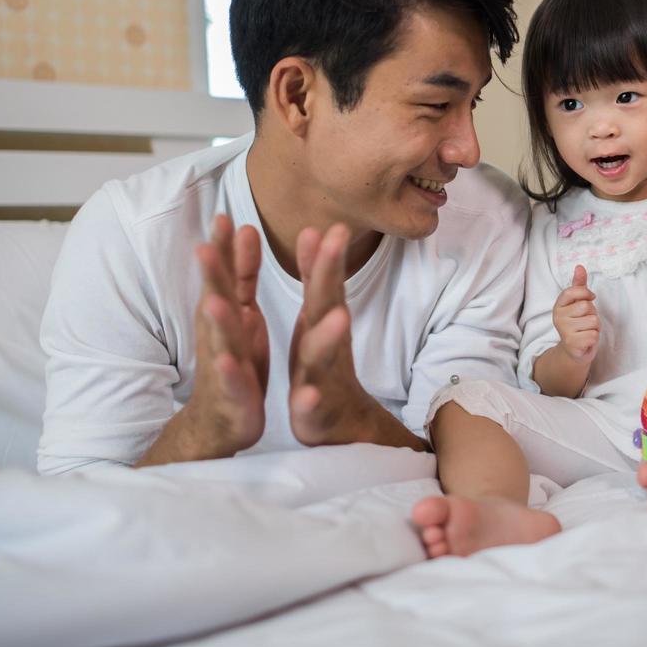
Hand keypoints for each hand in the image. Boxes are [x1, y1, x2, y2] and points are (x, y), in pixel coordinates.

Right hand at [184, 214, 268, 456]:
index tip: (224, 215)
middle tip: (204, 245)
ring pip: (220, 341)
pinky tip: (227, 363)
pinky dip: (231, 375)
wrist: (222, 422)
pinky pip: (234, 385)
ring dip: (217, 322)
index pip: (224, 276)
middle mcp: (220, 336)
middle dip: (211, 275)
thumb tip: (242, 229)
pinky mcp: (236, 397)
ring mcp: (225, 366)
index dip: (223, 249)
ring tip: (213, 302)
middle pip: (215, 301)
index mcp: (228, 315)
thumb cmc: (235, 359)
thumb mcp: (241, 312)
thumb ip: (242, 273)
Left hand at [287, 223, 376, 445]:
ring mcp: (323, 375)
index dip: (328, 253)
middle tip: (335, 242)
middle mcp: (326, 342)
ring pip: (324, 354)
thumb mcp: (318, 315)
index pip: (325, 281)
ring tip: (338, 317)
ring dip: (329, 335)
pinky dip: (310, 399)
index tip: (335, 224)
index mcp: (320, 320)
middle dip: (330, 273)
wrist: (341, 422)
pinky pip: (312, 405)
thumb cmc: (324, 362)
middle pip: (329, 305)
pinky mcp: (314, 411)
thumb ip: (316, 276)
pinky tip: (305, 396)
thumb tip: (314, 229)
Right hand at [552, 265, 599, 364]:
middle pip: (587, 306)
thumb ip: (579, 285)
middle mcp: (558, 317)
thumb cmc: (578, 323)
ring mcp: (564, 331)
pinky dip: (594, 338)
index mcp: (558, 305)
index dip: (586, 293)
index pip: (573, 291)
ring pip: (593, 321)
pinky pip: (594, 334)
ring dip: (595, 327)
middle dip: (592, 313)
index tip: (590, 298)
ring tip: (586, 330)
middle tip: (586, 321)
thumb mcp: (577, 303)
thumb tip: (579, 267)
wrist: (574, 350)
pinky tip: (586, 340)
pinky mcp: (573, 343)